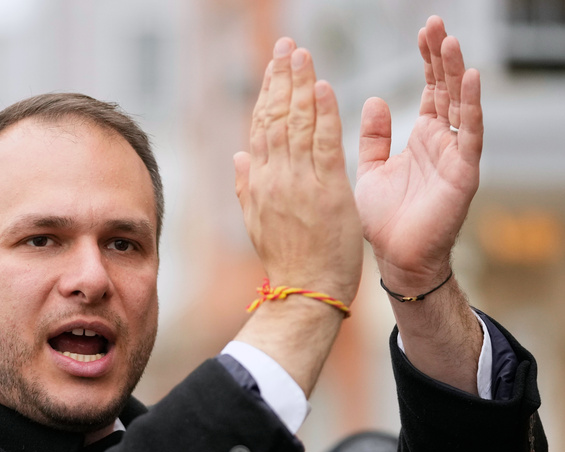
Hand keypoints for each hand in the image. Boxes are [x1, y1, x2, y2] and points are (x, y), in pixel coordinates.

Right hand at [234, 38, 362, 307]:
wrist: (306, 291)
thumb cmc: (289, 261)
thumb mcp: (258, 223)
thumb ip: (246, 187)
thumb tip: (238, 157)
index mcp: (258, 184)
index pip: (260, 128)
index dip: (268, 93)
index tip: (275, 66)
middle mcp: (274, 178)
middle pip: (275, 118)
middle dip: (282, 78)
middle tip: (289, 46)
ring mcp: (299, 184)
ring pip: (297, 124)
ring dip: (301, 85)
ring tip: (303, 54)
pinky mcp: (327, 192)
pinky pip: (323, 145)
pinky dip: (323, 114)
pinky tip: (323, 87)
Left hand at [355, 15, 481, 294]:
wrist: (396, 258)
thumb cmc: (384, 220)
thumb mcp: (370, 169)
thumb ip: (374, 137)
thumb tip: (376, 100)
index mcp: (423, 138)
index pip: (432, 89)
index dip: (429, 60)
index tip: (423, 31)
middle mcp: (444, 142)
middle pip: (448, 88)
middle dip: (443, 56)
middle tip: (436, 23)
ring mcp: (456, 155)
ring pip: (461, 104)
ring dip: (456, 72)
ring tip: (450, 41)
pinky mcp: (463, 172)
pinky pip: (470, 134)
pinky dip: (472, 106)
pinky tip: (470, 77)